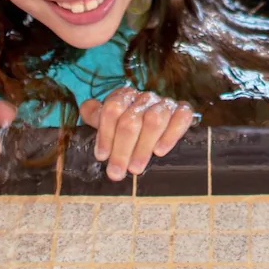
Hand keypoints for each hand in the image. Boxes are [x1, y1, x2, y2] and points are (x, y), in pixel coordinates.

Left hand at [78, 86, 195, 182]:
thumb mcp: (111, 120)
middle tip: (117, 172)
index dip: (105, 134)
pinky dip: (171, 135)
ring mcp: (165, 103)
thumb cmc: (131, 124)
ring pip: (154, 120)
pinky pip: (181, 118)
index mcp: (125, 96)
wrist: (163, 120)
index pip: (112, 109)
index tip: (102, 156)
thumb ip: (96, 115)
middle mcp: (145, 97)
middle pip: (131, 120)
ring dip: (143, 147)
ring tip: (135, 168)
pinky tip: (160, 151)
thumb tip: (85, 108)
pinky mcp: (183, 110)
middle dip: (122, 149)